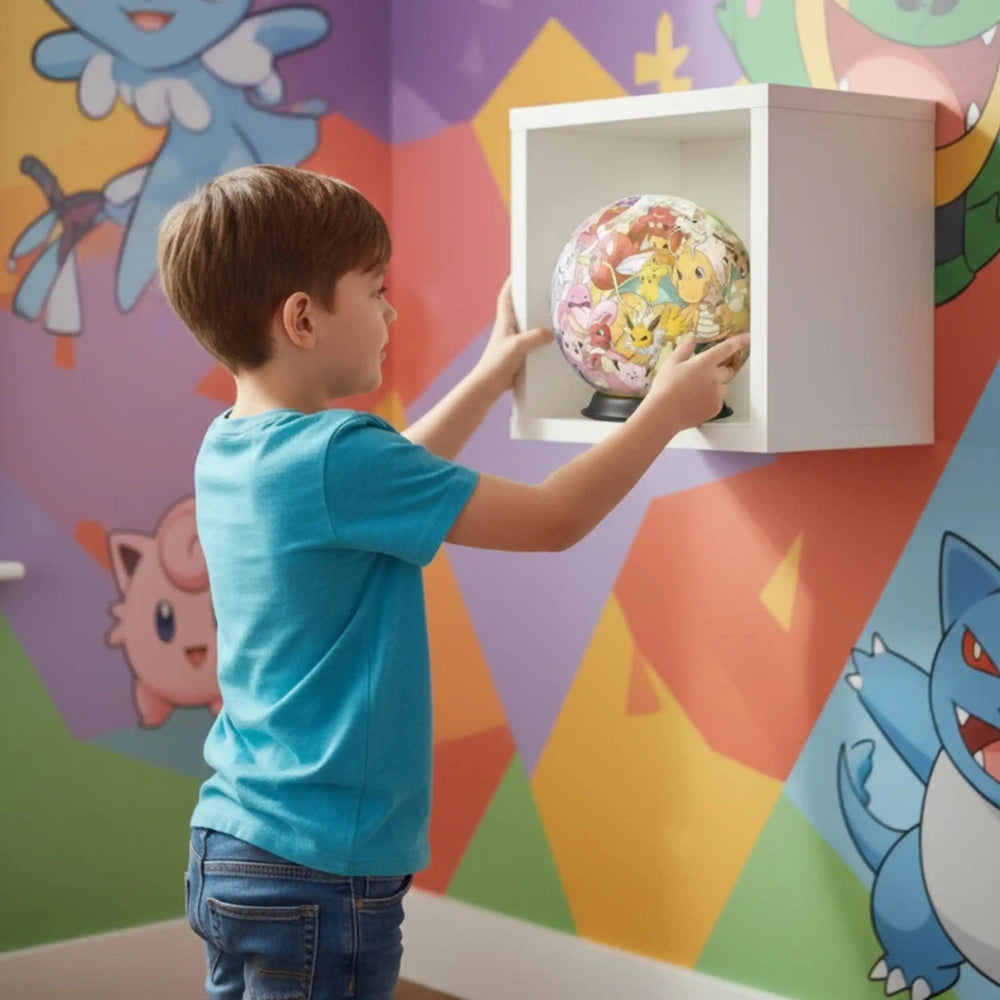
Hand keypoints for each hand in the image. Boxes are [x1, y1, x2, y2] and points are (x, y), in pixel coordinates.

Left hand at [472, 276, 552, 392]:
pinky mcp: (518, 355)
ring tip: (555, 316)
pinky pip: (532, 343)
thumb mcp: (518, 346)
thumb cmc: (498, 362)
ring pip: (527, 327)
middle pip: (518, 309)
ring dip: (537, 321)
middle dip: (529, 300)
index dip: (511, 283)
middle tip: (546, 293)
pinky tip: (553, 344)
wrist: (489, 385)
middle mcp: (508, 329)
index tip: (520, 271)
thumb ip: (535, 337)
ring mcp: (513, 342)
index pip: (506, 297)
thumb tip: (551, 333)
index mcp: (505, 322)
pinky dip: (541, 341)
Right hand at [647, 333, 749, 427]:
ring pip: (723, 387)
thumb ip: (684, 350)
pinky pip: (718, 401)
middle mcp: (715, 377)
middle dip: (719, 371)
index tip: (748, 338)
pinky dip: (711, 400)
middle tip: (701, 377)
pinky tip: (694, 403)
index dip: (739, 342)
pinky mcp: (716, 408)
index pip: (726, 349)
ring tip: (694, 393)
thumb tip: (692, 338)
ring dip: (715, 387)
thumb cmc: (664, 388)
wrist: (663, 414)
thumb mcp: (671, 364)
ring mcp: (717, 394)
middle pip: (727, 371)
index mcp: (704, 363)